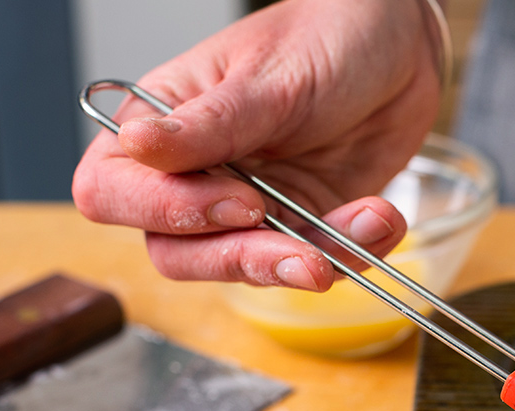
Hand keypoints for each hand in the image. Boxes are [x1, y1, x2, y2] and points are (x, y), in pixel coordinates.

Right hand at [72, 0, 442, 290]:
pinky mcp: (305, 224)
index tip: (236, 202)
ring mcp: (252, 207)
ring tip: (361, 224)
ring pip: (250, 270)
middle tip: (301, 253)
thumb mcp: (268, 77)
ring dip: (310, 259)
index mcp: (162, 126)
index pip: (112, 191)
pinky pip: (317, 263)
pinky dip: (353, 251)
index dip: (162, 212)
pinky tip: (379, 217)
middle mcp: (198, 175)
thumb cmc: (324, 36)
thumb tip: (135, 144)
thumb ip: (210, 123)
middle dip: (242, 259)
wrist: (402, 46)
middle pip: (177, 253)